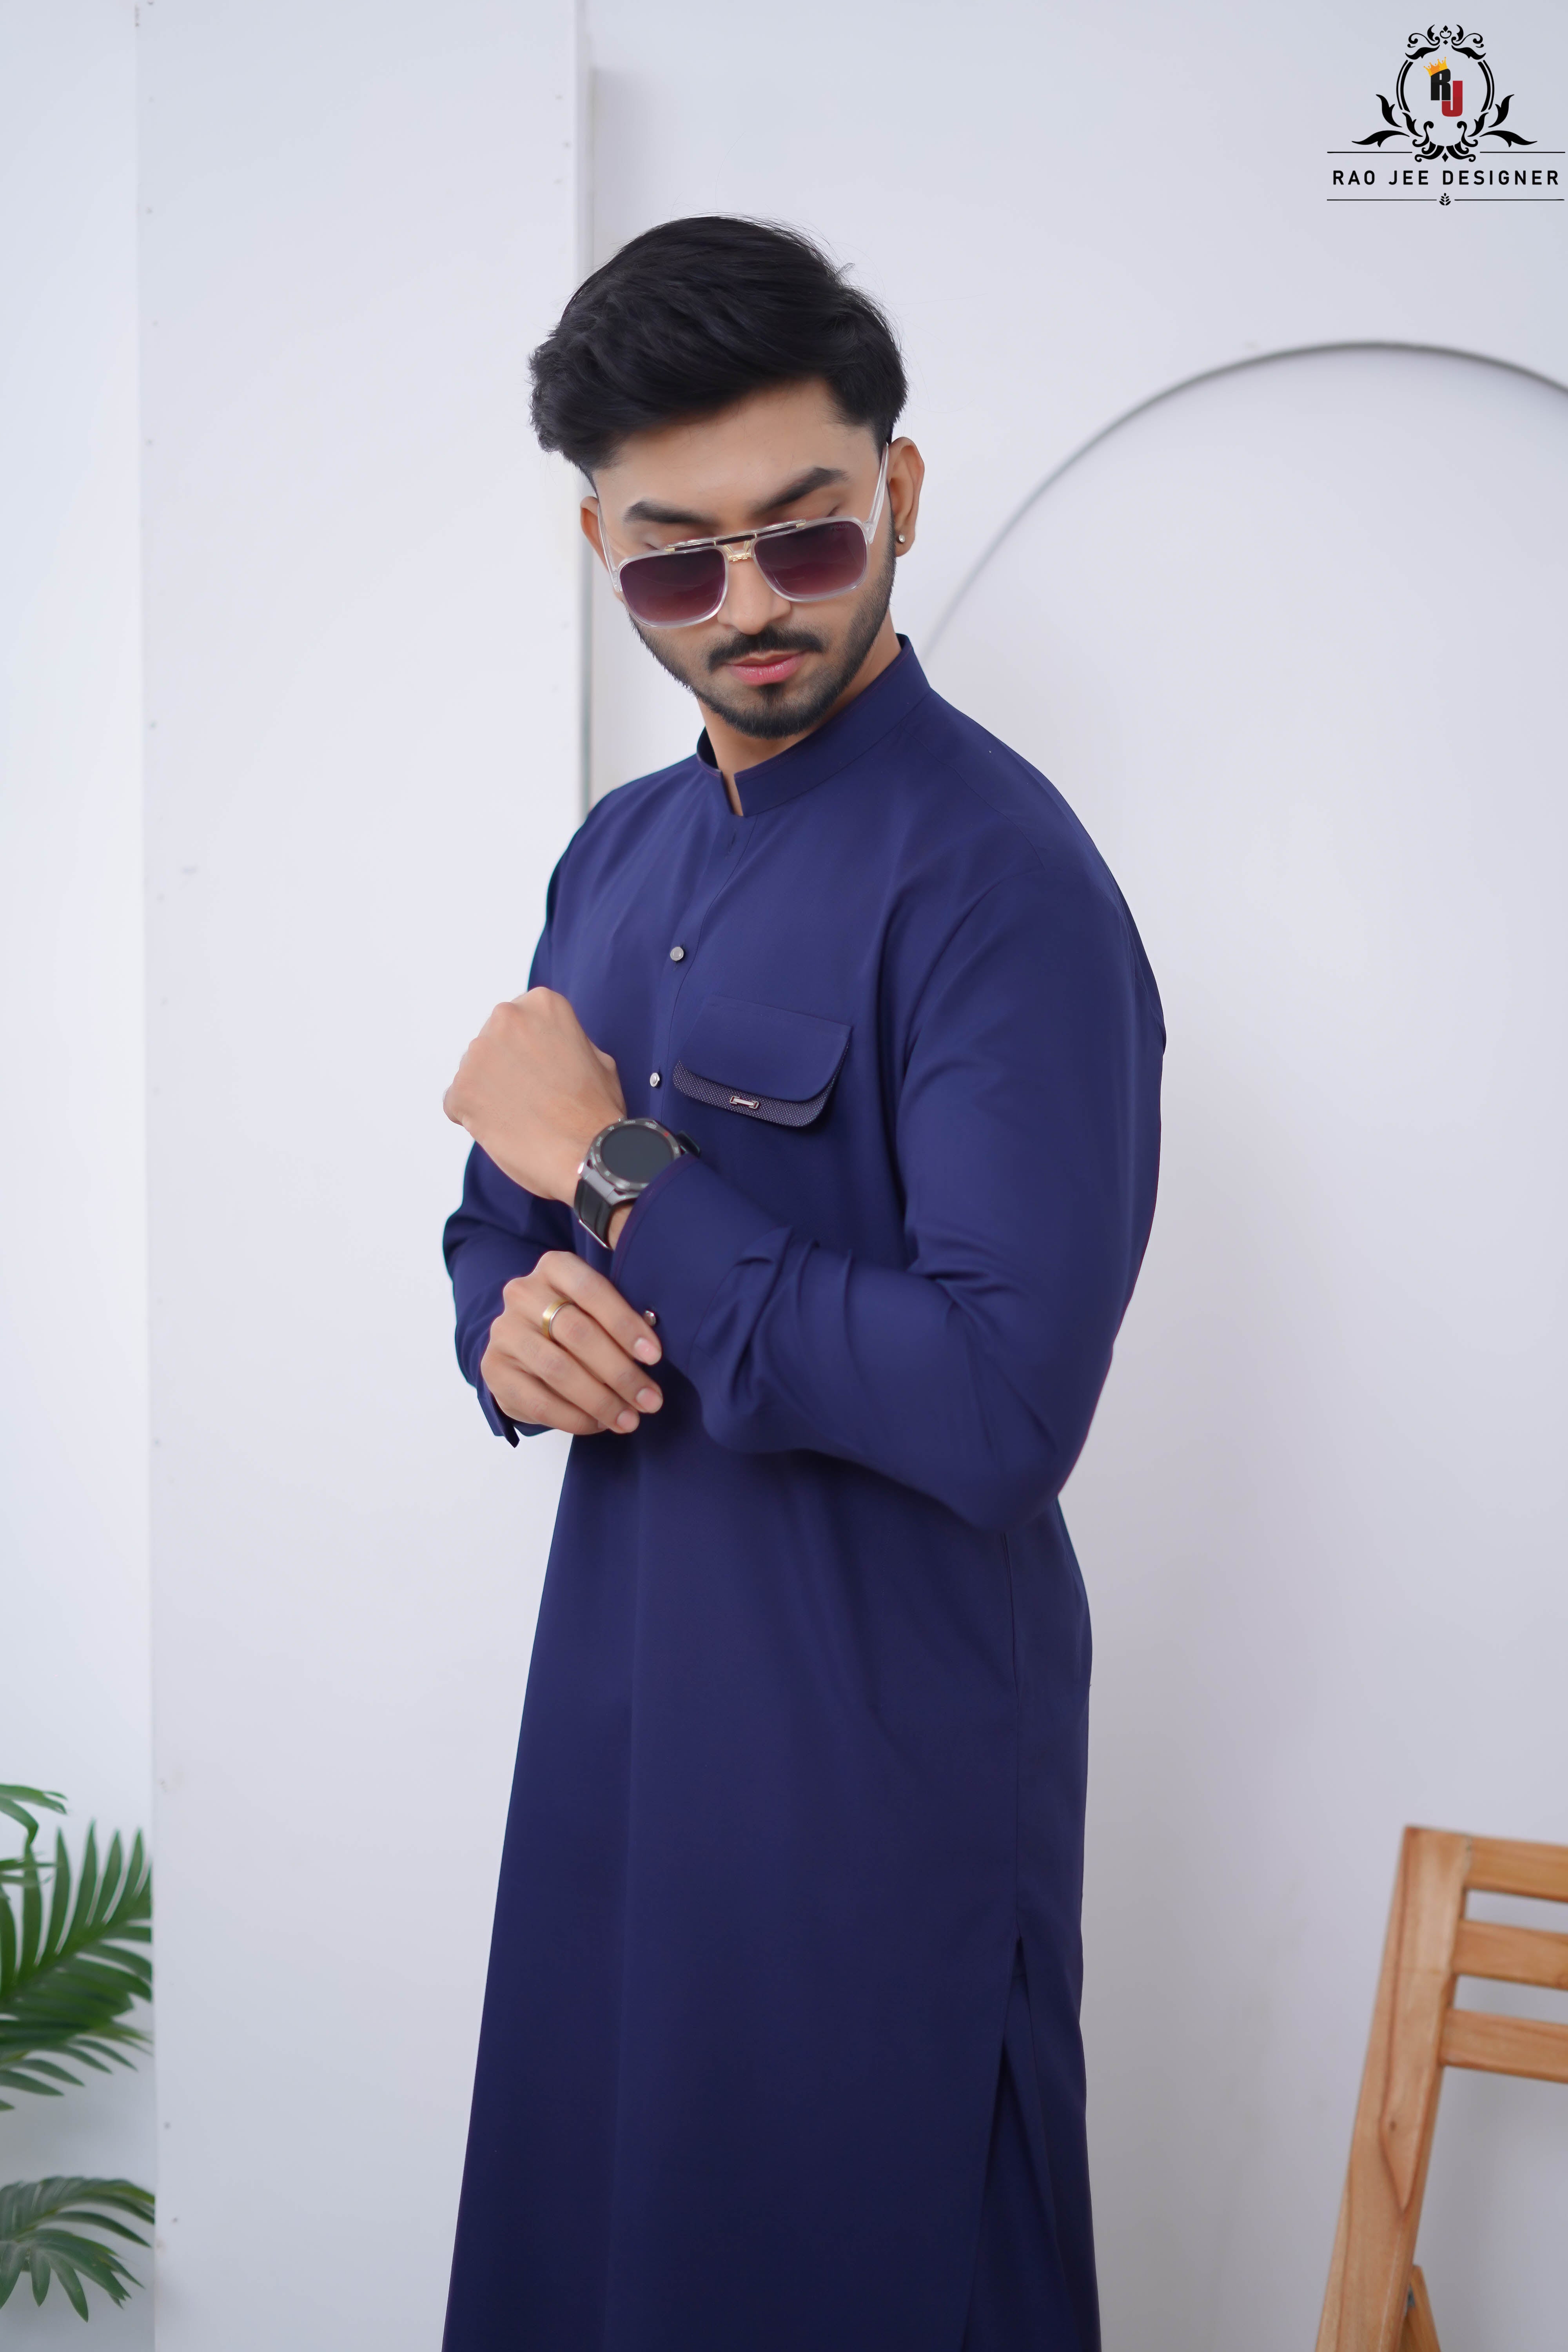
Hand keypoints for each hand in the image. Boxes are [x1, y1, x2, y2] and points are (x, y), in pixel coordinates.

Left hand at [444, 988, 624, 1203]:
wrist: (586, 1154)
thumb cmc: (596, 1111)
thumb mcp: (596, 1056)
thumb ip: (562, 1040)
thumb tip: (542, 1045)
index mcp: (541, 1004)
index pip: (519, 1022)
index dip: (530, 1052)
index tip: (543, 1073)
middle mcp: (505, 1018)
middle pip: (493, 1042)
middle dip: (505, 1067)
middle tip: (531, 1098)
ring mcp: (478, 1054)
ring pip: (474, 1071)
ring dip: (490, 1092)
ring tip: (521, 1117)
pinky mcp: (460, 1090)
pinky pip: (457, 1102)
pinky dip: (474, 1117)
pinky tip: (504, 1129)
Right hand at [482, 1250, 663, 1436]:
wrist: (522, 1346)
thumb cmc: (574, 1324)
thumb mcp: (595, 1310)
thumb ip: (618, 1321)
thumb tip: (650, 1355)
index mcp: (554, 1268)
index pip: (591, 1289)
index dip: (625, 1324)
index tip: (654, 1356)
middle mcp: (523, 1294)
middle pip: (577, 1333)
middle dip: (620, 1372)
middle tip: (650, 1400)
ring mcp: (504, 1332)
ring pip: (558, 1370)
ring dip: (601, 1400)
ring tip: (629, 1420)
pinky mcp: (494, 1369)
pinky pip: (539, 1401)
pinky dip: (575, 1417)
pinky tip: (599, 1424)